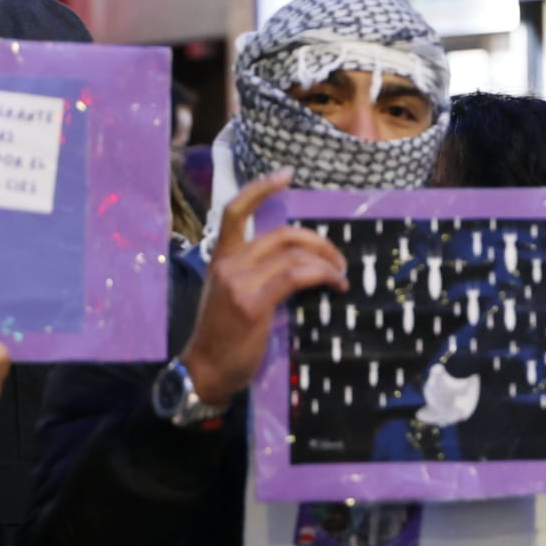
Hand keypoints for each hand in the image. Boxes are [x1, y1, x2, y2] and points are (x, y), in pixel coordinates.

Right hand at [179, 169, 347, 404]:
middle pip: (282, 233)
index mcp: (221, 258)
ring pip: (293, 254)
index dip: (261, 187)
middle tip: (339, 259)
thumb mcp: (233, 295)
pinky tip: (336, 286)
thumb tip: (301, 264)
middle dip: (318, 241)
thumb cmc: (224, 337)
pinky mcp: (252, 303)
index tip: (287, 174)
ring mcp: (238, 282)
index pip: (235, 211)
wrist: (205, 371)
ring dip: (326, 263)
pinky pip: (297, 276)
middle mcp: (227, 264)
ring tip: (340, 277)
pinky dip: (323, 276)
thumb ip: (258, 274)